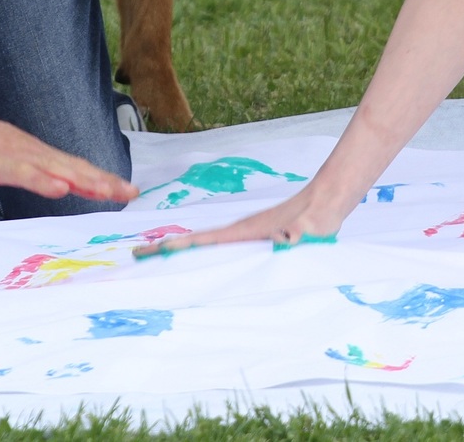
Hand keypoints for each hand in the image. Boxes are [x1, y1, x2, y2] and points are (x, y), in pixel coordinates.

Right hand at [0, 93, 137, 205]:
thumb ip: (23, 168)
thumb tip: (50, 181)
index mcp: (30, 152)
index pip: (72, 167)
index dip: (100, 178)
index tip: (128, 190)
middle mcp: (27, 150)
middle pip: (71, 166)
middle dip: (102, 181)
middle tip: (131, 193)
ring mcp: (9, 153)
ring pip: (52, 168)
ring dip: (82, 179)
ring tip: (108, 189)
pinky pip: (19, 172)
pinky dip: (42, 180)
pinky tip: (59, 187)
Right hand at [135, 187, 346, 258]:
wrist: (325, 201)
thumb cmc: (315, 219)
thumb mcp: (306, 232)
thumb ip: (297, 236)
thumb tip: (288, 241)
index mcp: (242, 232)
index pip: (200, 240)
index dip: (173, 247)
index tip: (145, 253)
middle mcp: (238, 231)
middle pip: (195, 241)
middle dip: (166, 250)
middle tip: (137, 258)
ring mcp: (245, 233)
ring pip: (206, 244)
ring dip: (183, 251)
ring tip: (159, 262)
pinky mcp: (254, 237)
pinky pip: (221, 247)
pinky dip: (203, 251)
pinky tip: (202, 263)